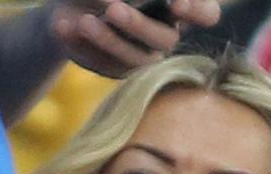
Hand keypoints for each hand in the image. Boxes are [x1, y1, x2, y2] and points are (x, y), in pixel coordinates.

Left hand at [51, 0, 219, 78]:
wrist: (68, 3)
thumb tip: (118, 0)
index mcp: (177, 7)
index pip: (207, 14)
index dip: (198, 10)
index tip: (175, 3)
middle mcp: (165, 33)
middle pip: (165, 38)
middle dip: (138, 24)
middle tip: (112, 8)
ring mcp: (143, 56)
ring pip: (136, 58)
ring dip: (109, 39)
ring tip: (84, 21)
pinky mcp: (117, 70)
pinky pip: (104, 65)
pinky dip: (82, 45)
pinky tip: (63, 25)